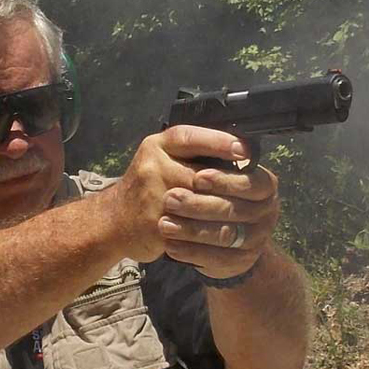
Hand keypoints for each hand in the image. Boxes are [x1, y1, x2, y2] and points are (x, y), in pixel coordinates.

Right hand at [106, 125, 271, 267]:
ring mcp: (151, 195)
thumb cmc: (146, 188)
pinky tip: (226, 231)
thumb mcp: (161, 161)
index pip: (190, 137)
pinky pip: (190, 226)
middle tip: (254, 189)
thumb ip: (190, 156)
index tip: (244, 150)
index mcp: (156, 146)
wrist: (113, 220)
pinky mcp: (154, 222)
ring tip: (246, 213)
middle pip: (200, 173)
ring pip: (199, 202)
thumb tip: (236, 154)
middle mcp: (152, 166)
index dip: (219, 142)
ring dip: (223, 208)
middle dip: (228, 184)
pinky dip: (209, 230)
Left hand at [154, 131, 279, 280]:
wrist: (216, 231)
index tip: (198, 176)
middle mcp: (267, 212)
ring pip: (223, 235)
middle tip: (170, 199)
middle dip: (199, 204)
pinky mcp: (241, 261)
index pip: (252, 181)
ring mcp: (257, 239)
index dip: (224, 180)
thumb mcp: (213, 168)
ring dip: (191, 230)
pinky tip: (170, 246)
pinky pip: (216, 259)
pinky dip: (191, 252)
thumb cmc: (210, 191)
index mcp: (265, 184)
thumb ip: (212, 156)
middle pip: (234, 209)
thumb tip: (206, 142)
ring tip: (163, 224)